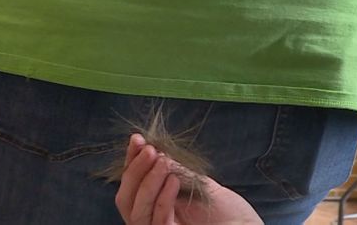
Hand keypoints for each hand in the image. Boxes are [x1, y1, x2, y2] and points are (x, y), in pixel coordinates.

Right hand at [115, 134, 262, 224]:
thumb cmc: (229, 212)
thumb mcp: (200, 185)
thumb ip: (177, 171)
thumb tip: (156, 150)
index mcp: (158, 207)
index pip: (133, 187)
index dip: (132, 164)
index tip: (137, 140)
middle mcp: (154, 221)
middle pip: (127, 201)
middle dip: (135, 172)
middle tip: (149, 150)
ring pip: (138, 213)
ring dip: (148, 182)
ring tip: (162, 160)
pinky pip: (160, 223)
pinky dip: (164, 200)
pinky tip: (174, 180)